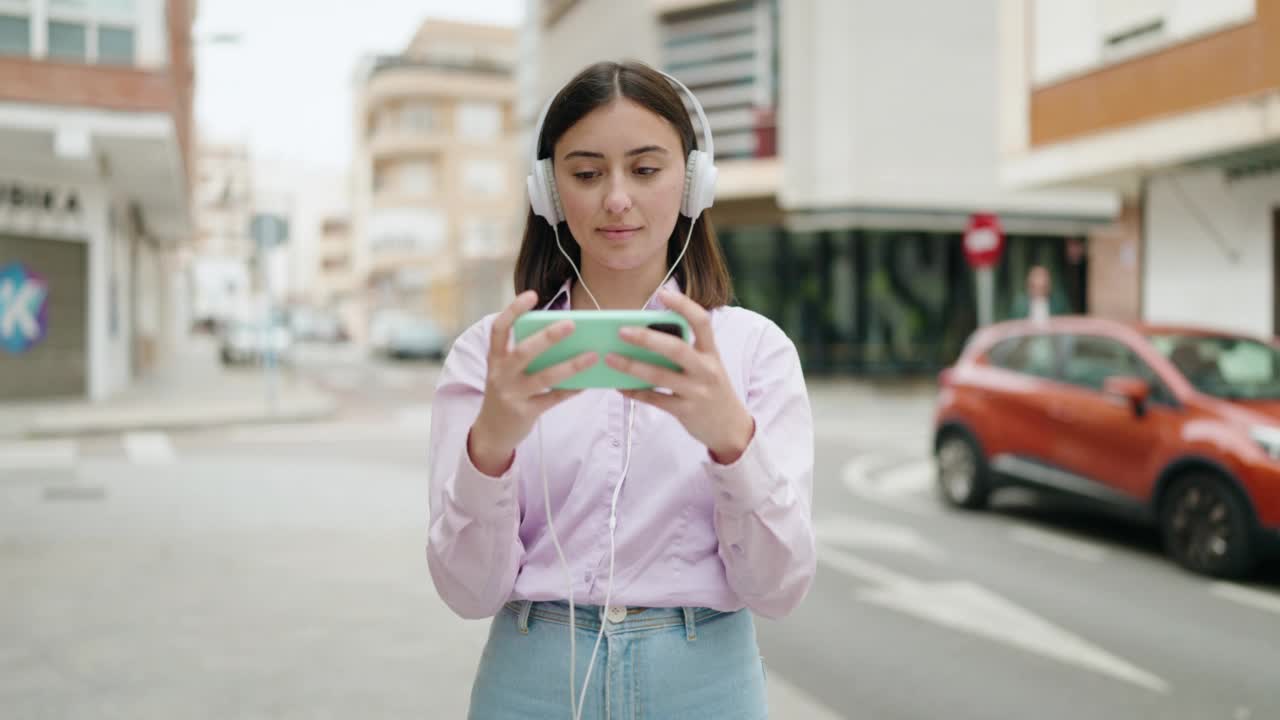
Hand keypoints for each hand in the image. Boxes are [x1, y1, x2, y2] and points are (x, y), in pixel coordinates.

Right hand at [469, 291, 597, 475]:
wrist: (491, 431)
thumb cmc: (506, 390)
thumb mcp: (505, 370)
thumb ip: (523, 353)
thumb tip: (561, 335)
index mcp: (495, 358)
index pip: (499, 329)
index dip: (513, 310)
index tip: (532, 295)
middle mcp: (500, 374)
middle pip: (524, 351)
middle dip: (548, 337)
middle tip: (572, 324)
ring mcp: (512, 394)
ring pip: (544, 377)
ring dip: (570, 365)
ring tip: (592, 355)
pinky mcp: (525, 412)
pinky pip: (552, 399)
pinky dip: (570, 390)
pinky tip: (587, 383)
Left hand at [608, 288, 754, 463]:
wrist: (730, 426)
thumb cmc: (711, 388)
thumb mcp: (707, 365)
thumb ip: (686, 350)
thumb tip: (646, 335)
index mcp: (711, 352)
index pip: (702, 321)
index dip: (683, 305)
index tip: (662, 293)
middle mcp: (706, 369)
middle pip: (676, 348)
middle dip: (647, 338)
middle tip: (622, 331)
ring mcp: (697, 391)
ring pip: (660, 375)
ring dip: (632, 366)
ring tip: (610, 358)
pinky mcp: (686, 411)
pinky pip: (655, 399)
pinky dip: (635, 392)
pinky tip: (619, 386)